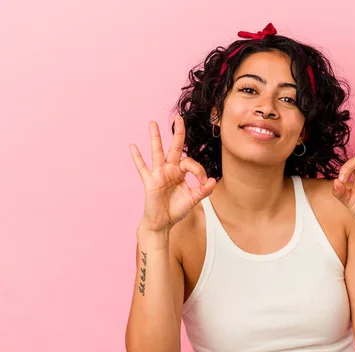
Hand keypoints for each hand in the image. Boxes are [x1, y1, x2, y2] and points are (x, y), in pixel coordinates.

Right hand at [129, 115, 215, 231]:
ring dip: (155, 137)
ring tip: (153, 123)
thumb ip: (203, 190)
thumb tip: (213, 181)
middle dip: (178, 133)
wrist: (163, 223)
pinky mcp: (150, 181)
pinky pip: (142, 167)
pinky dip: (137, 157)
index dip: (200, 171)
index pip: (191, 162)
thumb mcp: (193, 199)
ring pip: (157, 152)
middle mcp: (169, 169)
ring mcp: (158, 174)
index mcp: (180, 172)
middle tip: (179, 118)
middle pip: (174, 147)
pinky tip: (132, 146)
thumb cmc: (176, 210)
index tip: (204, 182)